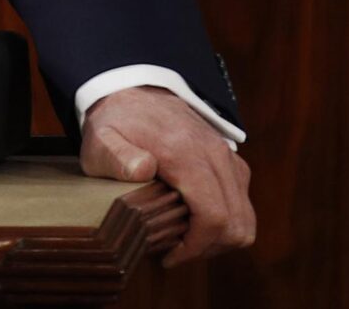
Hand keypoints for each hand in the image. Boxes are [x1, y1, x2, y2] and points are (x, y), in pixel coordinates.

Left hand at [79, 86, 255, 266]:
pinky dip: (227, 221)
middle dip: (207, 248)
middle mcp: (214, 154)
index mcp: (185, 154)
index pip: (214, 216)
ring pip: (245, 217)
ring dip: (220, 238)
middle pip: (236, 223)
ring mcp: (226, 156)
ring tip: (186, 241)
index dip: (196, 248)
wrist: (135, 91)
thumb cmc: (117, 122)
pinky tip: (195, 221)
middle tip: (176, 252)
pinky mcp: (230, 159)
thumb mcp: (102, 140)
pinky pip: (242, 202)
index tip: (170, 257)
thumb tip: (142, 169)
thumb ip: (117, 156)